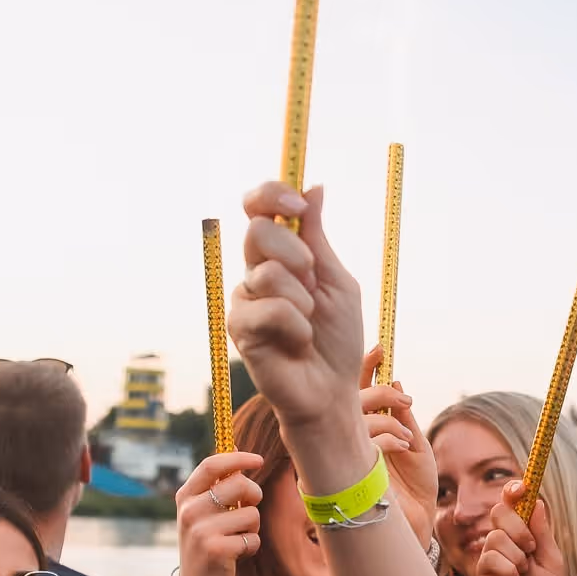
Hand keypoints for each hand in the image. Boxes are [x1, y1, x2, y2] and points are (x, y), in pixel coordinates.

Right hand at [174, 452, 264, 575]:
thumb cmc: (207, 543)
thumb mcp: (203, 513)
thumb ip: (216, 487)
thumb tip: (238, 455)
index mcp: (186, 496)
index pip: (212, 465)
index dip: (238, 458)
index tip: (259, 460)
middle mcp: (190, 510)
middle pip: (238, 484)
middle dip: (254, 495)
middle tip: (249, 508)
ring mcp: (200, 530)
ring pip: (250, 513)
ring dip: (252, 527)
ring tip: (237, 537)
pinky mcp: (215, 549)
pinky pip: (252, 537)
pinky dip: (251, 546)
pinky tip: (237, 554)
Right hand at [229, 183, 365, 433]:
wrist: (333, 390)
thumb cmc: (337, 339)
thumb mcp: (337, 280)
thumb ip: (318, 237)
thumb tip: (313, 186)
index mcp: (279, 254)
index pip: (259, 207)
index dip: (272, 195)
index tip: (297, 204)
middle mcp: (255, 272)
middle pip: (259, 231)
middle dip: (297, 255)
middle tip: (314, 286)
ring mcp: (244, 300)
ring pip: (268, 272)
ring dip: (303, 300)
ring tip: (309, 325)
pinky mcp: (239, 329)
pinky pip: (270, 309)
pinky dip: (297, 327)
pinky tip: (297, 344)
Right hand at [359, 348, 434, 546]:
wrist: (419, 523)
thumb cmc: (416, 486)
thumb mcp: (417, 445)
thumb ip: (402, 415)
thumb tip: (395, 381)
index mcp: (365, 428)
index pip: (356, 391)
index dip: (365, 368)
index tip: (381, 348)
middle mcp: (351, 438)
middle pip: (348, 399)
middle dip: (376, 391)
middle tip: (402, 397)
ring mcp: (347, 453)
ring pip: (353, 417)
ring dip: (385, 418)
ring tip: (408, 435)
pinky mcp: (348, 470)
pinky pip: (362, 440)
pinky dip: (386, 436)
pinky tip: (403, 446)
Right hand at [476, 482, 566, 575]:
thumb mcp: (552, 559)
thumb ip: (542, 532)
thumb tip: (537, 501)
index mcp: (523, 532)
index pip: (513, 503)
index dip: (514, 490)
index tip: (521, 487)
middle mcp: (505, 538)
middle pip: (501, 511)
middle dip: (519, 529)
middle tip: (531, 549)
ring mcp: (491, 553)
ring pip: (497, 536)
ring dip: (517, 556)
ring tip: (522, 573)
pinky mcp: (482, 569)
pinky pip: (492, 557)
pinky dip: (508, 569)